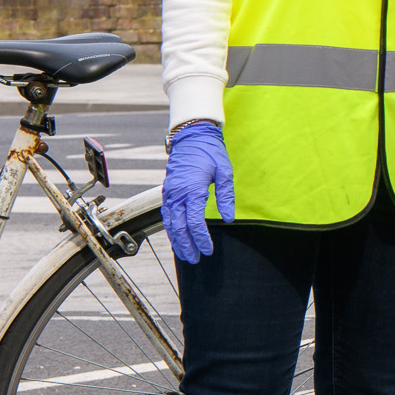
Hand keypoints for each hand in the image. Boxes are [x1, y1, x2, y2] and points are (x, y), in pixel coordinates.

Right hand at [162, 121, 233, 262]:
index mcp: (192, 189)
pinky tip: (176, 237)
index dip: (201, 239)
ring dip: (176, 240)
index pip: (194, 222)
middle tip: (194, 259)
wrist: (192, 136)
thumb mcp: (224, 172)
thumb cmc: (210, 152)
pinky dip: (170, 229)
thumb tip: (228, 218)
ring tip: (184, 254)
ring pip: (169, 223)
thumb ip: (226, 196)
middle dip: (186, 246)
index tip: (208, 250)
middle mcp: (177, 194)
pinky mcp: (167, 191)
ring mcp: (169, 193)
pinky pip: (166, 215)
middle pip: (179, 227)